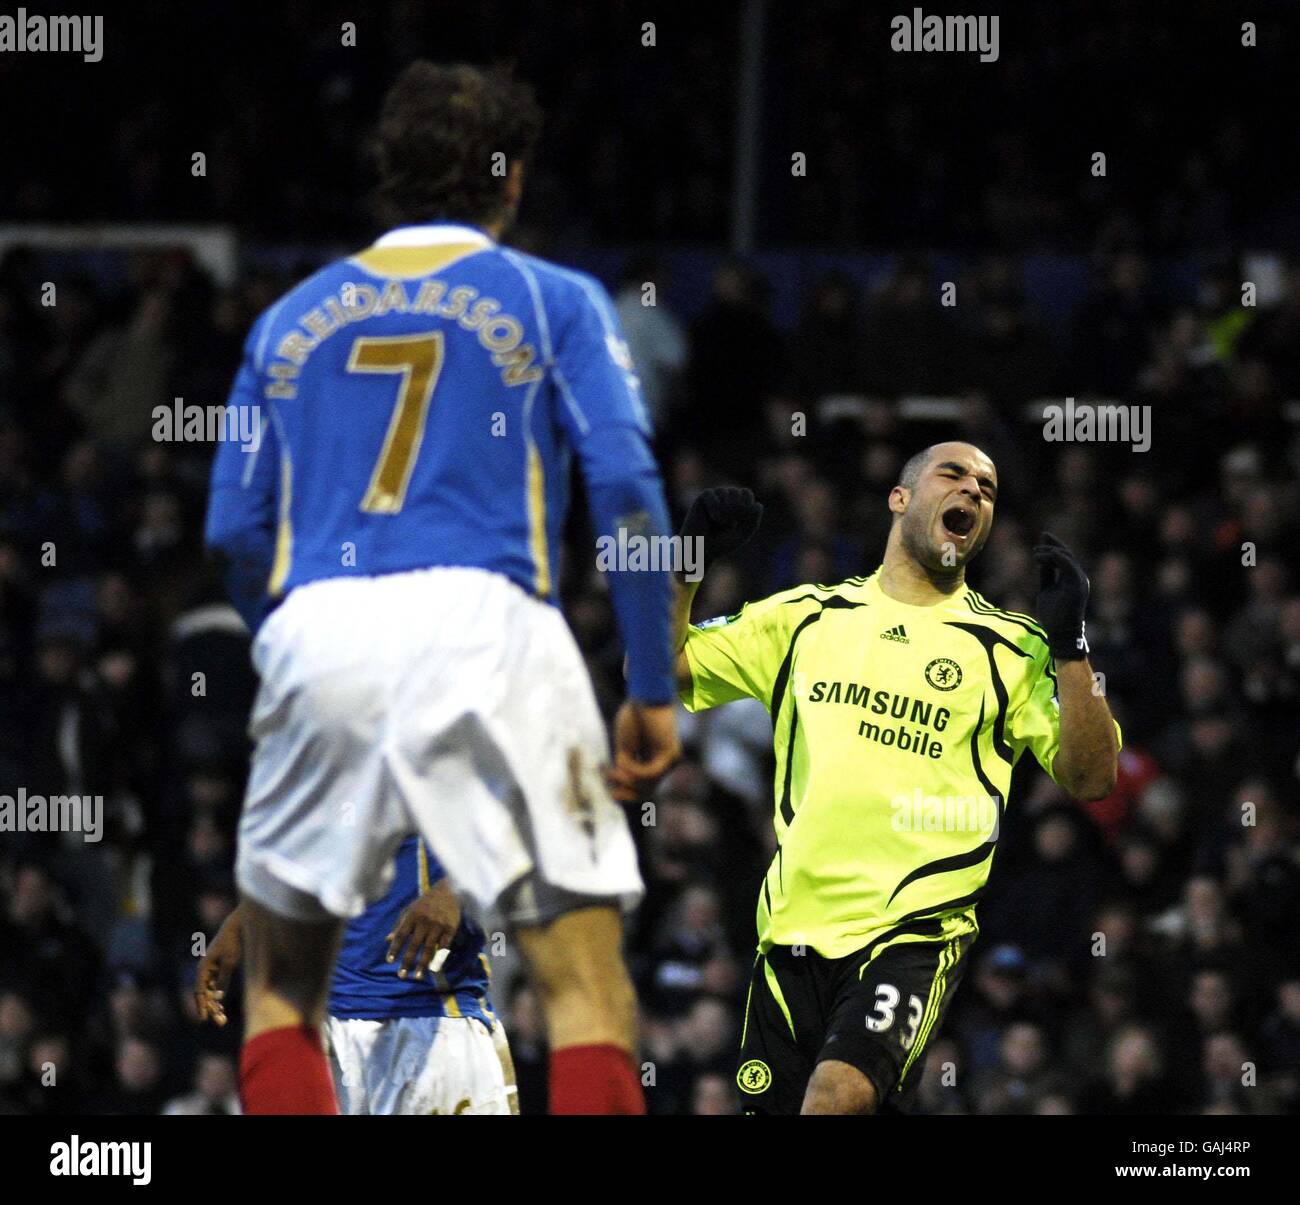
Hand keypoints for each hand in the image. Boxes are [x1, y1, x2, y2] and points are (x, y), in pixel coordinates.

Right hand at [195, 907, 242, 1026]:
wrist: (238, 926)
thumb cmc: (234, 942)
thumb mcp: (230, 962)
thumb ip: (223, 979)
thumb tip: (219, 996)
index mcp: (203, 967)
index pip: (199, 991)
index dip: (202, 1006)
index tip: (204, 1019)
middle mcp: (204, 969)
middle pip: (204, 993)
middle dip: (211, 1008)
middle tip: (220, 1022)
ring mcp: (211, 968)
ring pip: (210, 991)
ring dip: (215, 1004)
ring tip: (222, 1018)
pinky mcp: (219, 967)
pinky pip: (215, 985)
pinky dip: (218, 995)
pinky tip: (221, 1006)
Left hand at [386, 878, 459, 979]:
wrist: (449, 891)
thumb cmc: (426, 902)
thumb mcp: (410, 909)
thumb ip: (399, 924)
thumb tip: (388, 940)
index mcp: (412, 916)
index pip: (401, 935)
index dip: (395, 948)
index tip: (390, 961)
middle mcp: (424, 921)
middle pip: (414, 944)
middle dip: (407, 961)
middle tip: (401, 976)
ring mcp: (438, 925)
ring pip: (429, 948)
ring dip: (423, 964)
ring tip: (417, 977)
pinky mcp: (450, 928)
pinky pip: (444, 946)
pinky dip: (439, 958)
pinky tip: (434, 968)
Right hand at [607, 700, 679, 801]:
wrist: (644, 696)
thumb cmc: (635, 716)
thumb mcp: (625, 748)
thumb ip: (625, 767)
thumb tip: (619, 787)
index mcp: (655, 761)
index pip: (645, 789)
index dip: (627, 794)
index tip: (610, 792)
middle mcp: (666, 764)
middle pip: (647, 791)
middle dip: (626, 792)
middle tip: (609, 786)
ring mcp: (671, 760)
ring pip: (647, 785)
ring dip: (626, 778)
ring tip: (613, 767)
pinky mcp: (670, 754)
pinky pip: (649, 773)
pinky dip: (634, 769)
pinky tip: (623, 760)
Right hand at [678, 487, 762, 574]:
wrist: (701, 550)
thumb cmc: (722, 542)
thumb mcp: (743, 533)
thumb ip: (753, 519)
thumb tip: (758, 505)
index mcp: (736, 501)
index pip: (748, 494)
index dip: (747, 509)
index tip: (738, 523)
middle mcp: (725, 495)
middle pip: (741, 492)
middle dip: (739, 511)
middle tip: (728, 524)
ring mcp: (715, 494)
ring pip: (731, 494)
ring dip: (728, 514)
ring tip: (719, 522)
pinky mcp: (704, 497)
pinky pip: (716, 499)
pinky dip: (716, 512)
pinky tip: (710, 519)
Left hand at [1033, 531, 1089, 660]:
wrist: (1061, 633)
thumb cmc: (1053, 615)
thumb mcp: (1047, 590)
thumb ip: (1047, 575)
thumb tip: (1041, 561)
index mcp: (1072, 578)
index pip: (1064, 558)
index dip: (1054, 546)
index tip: (1042, 538)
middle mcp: (1079, 578)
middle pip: (1067, 555)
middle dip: (1053, 544)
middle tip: (1041, 537)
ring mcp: (1079, 581)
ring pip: (1068, 559)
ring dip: (1051, 552)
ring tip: (1037, 553)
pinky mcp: (1077, 586)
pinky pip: (1070, 567)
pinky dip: (1059, 559)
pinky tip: (1049, 554)